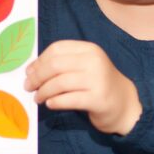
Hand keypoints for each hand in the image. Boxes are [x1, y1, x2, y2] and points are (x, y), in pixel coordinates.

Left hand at [24, 40, 142, 134]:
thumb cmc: (98, 84)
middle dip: (37, 76)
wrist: (124, 104)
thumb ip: (62, 64)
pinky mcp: (98, 99)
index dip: (39, 60)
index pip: (57, 48)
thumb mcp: (84, 67)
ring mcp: (97, 80)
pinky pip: (69, 99)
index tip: (29, 72)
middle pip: (55, 65)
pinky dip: (55, 102)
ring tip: (38, 99)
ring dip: (43, 91)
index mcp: (89, 49)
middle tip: (29, 87)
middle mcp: (94, 61)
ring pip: (60, 82)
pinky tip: (50, 104)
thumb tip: (31, 70)